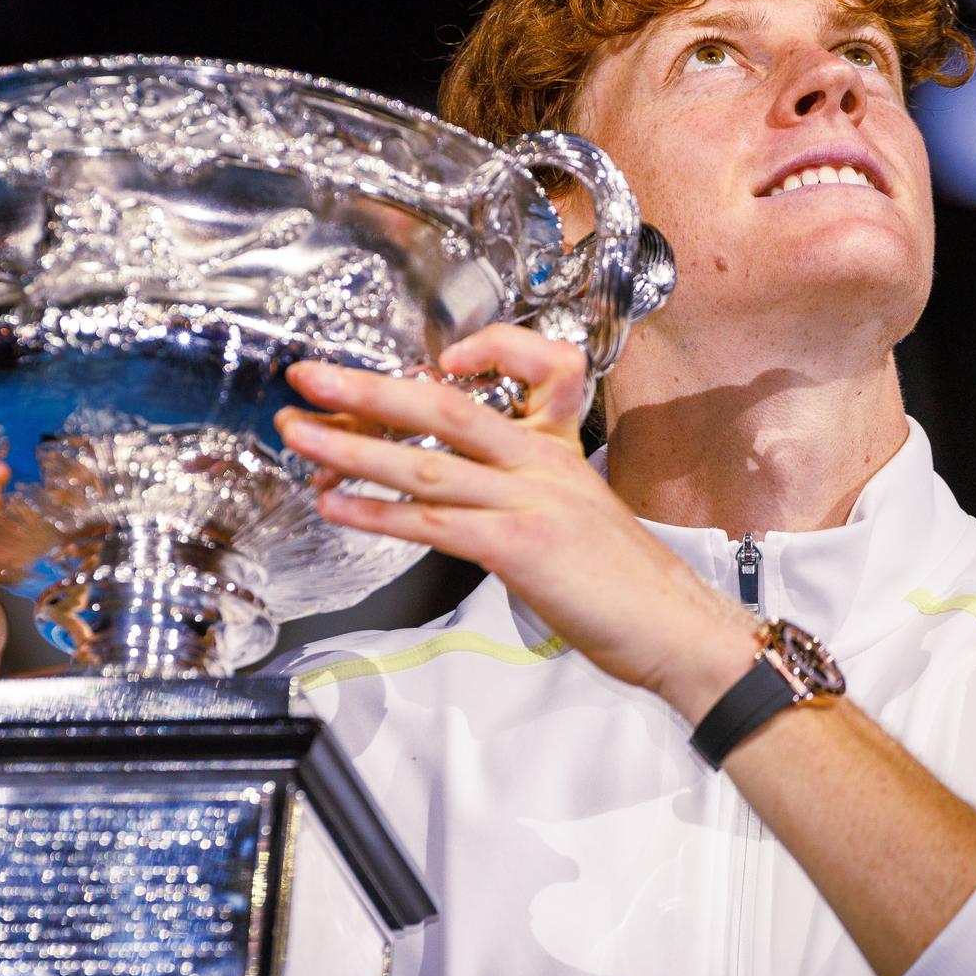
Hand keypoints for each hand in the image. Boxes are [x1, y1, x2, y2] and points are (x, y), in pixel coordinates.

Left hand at [275, 325, 756, 718]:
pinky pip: (434, 521)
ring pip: (425, 460)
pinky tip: (336, 504)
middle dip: (365, 388)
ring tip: (298, 432)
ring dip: (351, 446)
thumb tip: (457, 494)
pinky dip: (378, 513)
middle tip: (307, 375)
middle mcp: (541, 461)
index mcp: (558, 446)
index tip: (425, 356)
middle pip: (443, 406)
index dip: (480, 347)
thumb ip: (521, 492)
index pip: (529, 363)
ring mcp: (530, 500)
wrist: (677, 629)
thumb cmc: (625, 583)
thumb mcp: (577, 514)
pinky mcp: (518, 546)